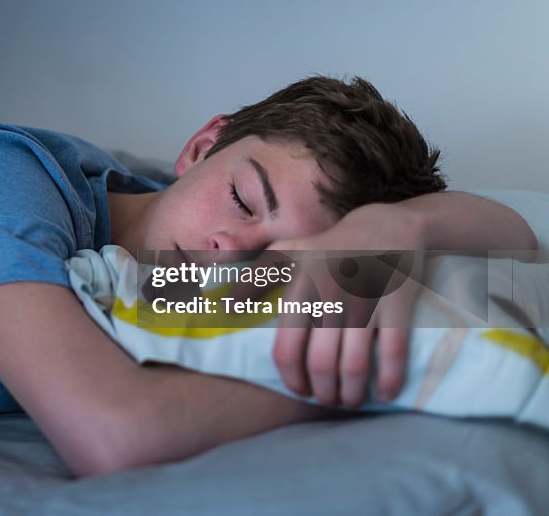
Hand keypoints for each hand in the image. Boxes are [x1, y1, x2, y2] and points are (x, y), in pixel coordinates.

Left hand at [266, 203, 425, 408]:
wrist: (387, 226)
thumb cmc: (329, 246)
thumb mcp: (287, 252)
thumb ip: (254, 279)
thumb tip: (227, 308)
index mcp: (301, 285)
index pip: (287, 347)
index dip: (291, 378)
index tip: (299, 391)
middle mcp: (331, 293)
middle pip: (320, 363)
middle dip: (323, 392)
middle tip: (326, 400)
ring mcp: (367, 299)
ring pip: (355, 364)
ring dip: (352, 393)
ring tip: (351, 401)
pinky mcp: (399, 303)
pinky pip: (393, 352)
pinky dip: (389, 380)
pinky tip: (384, 394)